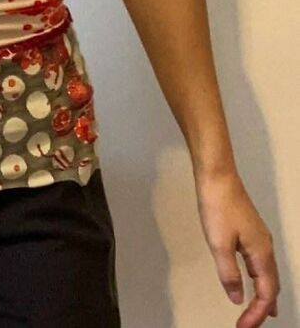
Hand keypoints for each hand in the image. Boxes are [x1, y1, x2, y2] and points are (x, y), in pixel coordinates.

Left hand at [195, 170, 280, 326]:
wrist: (217, 177)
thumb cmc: (218, 207)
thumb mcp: (219, 244)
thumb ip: (229, 274)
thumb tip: (237, 298)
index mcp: (261, 253)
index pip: (266, 293)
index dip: (256, 314)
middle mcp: (265, 247)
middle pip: (272, 286)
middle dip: (263, 308)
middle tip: (250, 324)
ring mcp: (259, 238)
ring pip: (267, 273)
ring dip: (264, 294)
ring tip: (260, 311)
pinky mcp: (250, 230)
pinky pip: (260, 262)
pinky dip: (259, 278)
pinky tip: (252, 278)